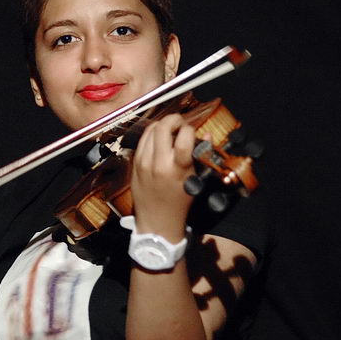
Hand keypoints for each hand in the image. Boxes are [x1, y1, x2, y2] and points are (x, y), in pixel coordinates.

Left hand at [130, 113, 195, 239]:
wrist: (157, 220)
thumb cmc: (179, 201)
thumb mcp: (195, 180)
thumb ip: (200, 155)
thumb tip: (205, 135)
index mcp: (178, 169)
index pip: (184, 137)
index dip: (190, 128)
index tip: (192, 131)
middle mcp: (159, 163)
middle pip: (163, 127)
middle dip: (174, 119)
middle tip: (180, 123)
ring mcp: (144, 162)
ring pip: (150, 130)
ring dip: (162, 124)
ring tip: (170, 129)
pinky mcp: (135, 163)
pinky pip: (142, 140)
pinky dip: (151, 134)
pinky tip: (159, 138)